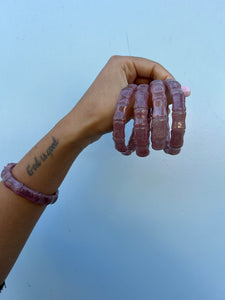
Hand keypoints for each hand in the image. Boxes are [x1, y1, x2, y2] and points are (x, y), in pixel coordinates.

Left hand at [74, 55, 190, 140]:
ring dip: (153, 100)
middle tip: (172, 105)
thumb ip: (158, 96)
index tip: (179, 94)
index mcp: (122, 63)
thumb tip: (186, 91)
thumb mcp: (132, 103)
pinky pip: (137, 97)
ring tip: (163, 111)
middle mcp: (121, 70)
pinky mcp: (118, 96)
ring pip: (144, 89)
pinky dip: (145, 104)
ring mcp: (119, 83)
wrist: (80, 128)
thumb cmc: (101, 111)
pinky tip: (152, 113)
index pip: (153, 67)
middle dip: (161, 92)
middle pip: (149, 78)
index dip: (167, 80)